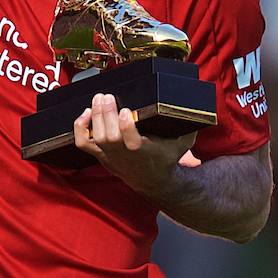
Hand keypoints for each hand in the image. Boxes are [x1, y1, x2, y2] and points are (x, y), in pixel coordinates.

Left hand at [74, 94, 199, 195]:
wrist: (154, 181)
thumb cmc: (166, 157)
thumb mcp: (181, 143)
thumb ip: (188, 126)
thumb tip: (198, 107)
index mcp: (143, 152)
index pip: (131, 141)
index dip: (125, 127)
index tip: (125, 111)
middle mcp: (123, 155)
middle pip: (109, 137)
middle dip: (106, 115)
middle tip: (107, 96)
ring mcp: (109, 156)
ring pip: (95, 138)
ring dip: (95, 117)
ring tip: (98, 98)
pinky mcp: (100, 155)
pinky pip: (82, 144)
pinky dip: (79, 128)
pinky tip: (85, 113)